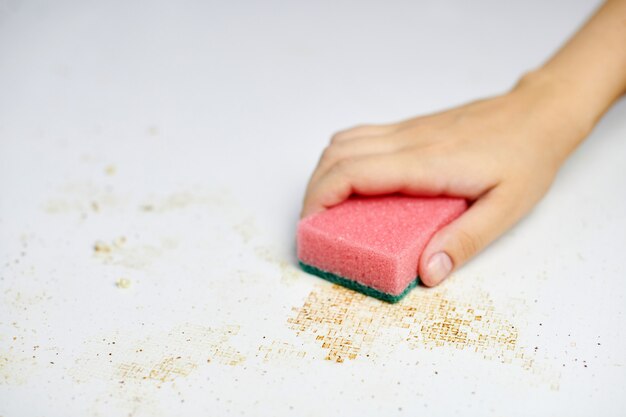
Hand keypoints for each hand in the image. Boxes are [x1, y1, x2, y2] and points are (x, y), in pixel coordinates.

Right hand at [301, 74, 588, 285]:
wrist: (537, 113)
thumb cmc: (526, 158)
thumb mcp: (506, 210)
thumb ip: (463, 242)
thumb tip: (426, 273)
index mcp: (425, 163)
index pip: (351, 173)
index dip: (319, 199)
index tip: (311, 227)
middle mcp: (407, 141)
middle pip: (335, 156)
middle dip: (313, 192)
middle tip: (316, 225)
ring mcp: (406, 130)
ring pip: (342, 141)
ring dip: (325, 173)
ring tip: (330, 206)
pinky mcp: (409, 127)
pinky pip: (360, 137)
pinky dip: (342, 159)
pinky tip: (356, 181)